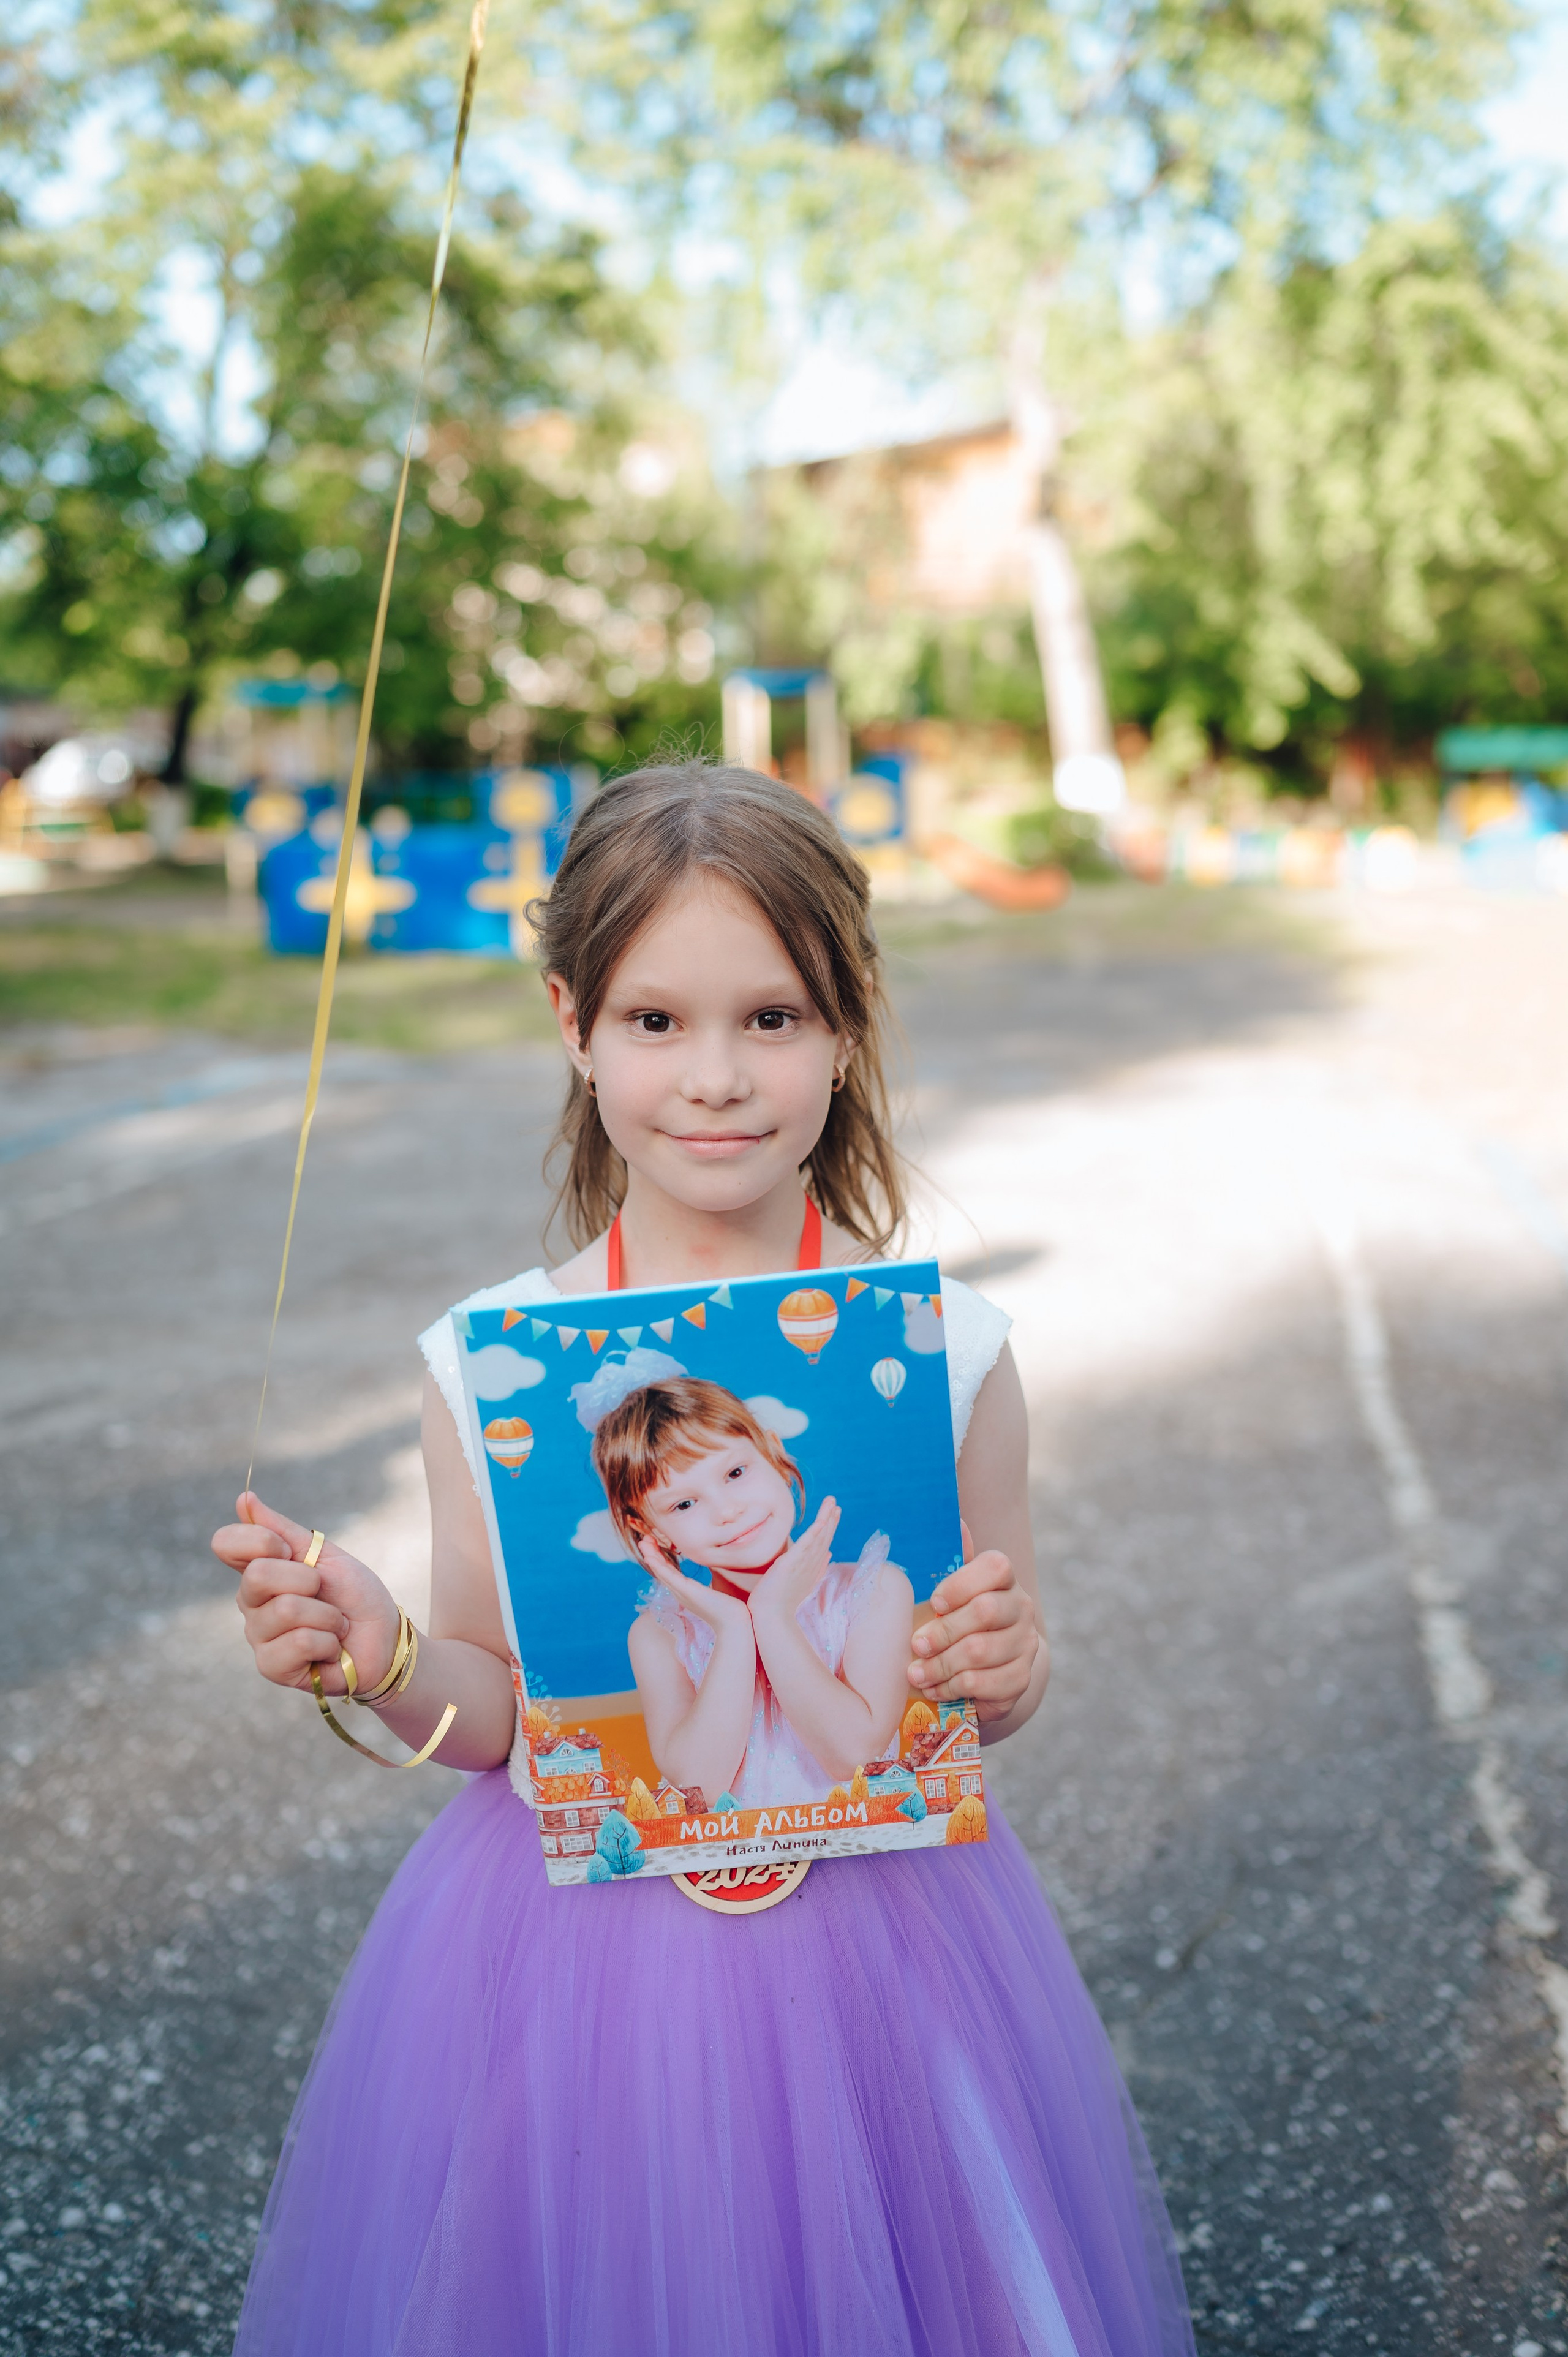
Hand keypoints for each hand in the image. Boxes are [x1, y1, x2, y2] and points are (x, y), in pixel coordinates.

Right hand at [212, 1492, 401, 1696]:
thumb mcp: (325, 1554)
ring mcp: (258, 1636)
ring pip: (284, 1609)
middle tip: (324, 1592)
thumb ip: (282, 1529)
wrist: (383, 1638)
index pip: (225, 1543)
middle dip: (308, 1579)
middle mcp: (251, 1602)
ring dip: (327, 1615)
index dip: (260, 1541)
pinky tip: (329, 1649)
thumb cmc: (354, 1595)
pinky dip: (327, 1641)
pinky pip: (298, 1642)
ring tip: (334, 1624)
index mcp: (260, 1569)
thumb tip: (244, 1499)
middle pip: (257, 1575)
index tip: (289, 1551)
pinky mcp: (271, 1666)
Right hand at [633, 1536, 755, 1641]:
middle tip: (643, 1540)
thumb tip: (717, 1572)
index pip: (669, 1572)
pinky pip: (669, 1577)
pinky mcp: (688, 1592)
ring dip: (651, 1556)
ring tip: (643, 1543)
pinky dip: (659, 1566)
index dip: (660, 1559)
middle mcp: (681, 1593)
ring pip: (662, 1572)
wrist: (734, 1623)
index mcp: (686, 1592)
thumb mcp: (716, 1591)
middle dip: (651, 1555)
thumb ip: (712, 1582)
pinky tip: (651, 1557)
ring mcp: (683, 1593)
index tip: (655, 1544)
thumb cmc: (728, 1608)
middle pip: (661, 1571)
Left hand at [749, 1497, 840, 1625]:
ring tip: (832, 1504)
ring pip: (818, 1538)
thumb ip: (816, 1568)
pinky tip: (821, 1521)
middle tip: (836, 1504)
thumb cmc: (780, 1601)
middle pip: (824, 1538)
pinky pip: (805, 1546)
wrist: (770, 1616)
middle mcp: (810, 1565)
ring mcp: (802, 1564)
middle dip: (831, 1520)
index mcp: (812, 1567)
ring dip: (826, 1520)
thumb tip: (829, 1554)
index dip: (830, 1527)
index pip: (824, 1543)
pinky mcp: (791, 1564)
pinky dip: (814, 1533)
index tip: (835, 1512)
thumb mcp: (801, 1581)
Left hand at [907, 1521, 1040, 1724]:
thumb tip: (957, 1520)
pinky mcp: (1021, 1677)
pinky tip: (936, 1688)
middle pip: (985, 1611)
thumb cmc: (957, 1621)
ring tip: (916, 1673)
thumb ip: (951, 1561)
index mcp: (1003, 1579)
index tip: (934, 1601)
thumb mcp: (949, 1593)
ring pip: (980, 1652)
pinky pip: (985, 1683)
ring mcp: (1025, 1643)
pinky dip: (952, 1687)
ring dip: (940, 1666)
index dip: (962, 1583)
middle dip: (943, 1631)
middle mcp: (1020, 1607)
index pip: (995, 1567)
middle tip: (916, 1645)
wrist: (985, 1669)